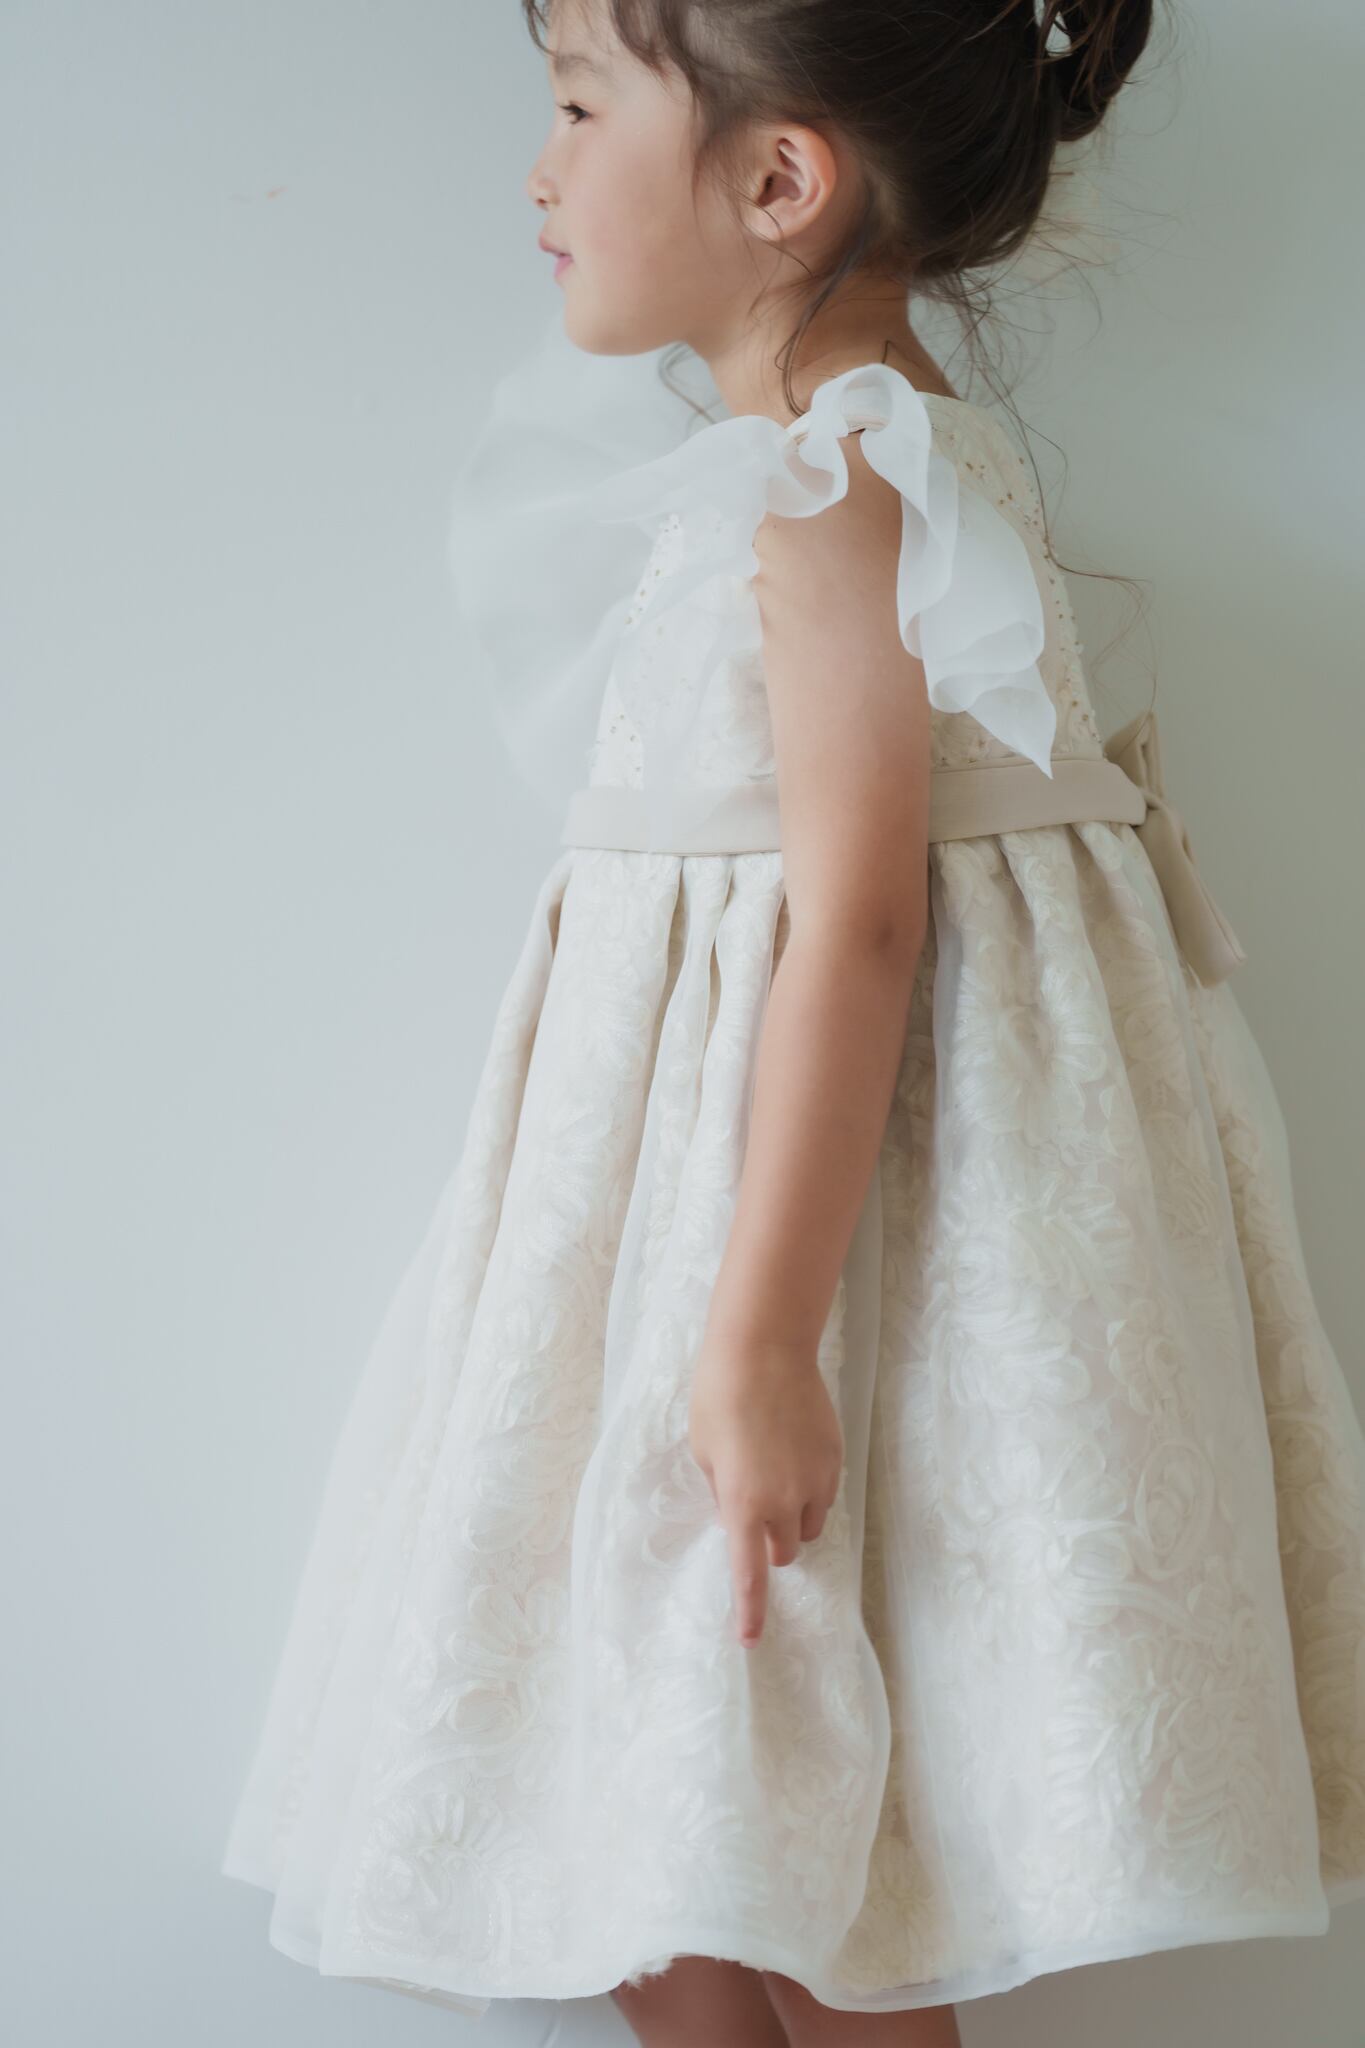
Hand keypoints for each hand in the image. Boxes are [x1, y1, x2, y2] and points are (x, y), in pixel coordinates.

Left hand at [687, 1326, 844, 1647]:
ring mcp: (815, 1480)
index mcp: (743, 1503)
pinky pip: (824, 1494)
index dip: (750, 1612)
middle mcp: (784, 1500)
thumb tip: (739, 1515)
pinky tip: (792, 1456)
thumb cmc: (718, 1397)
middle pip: (785, 1553)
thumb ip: (723, 1492)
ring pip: (809, 1526)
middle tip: (753, 1515)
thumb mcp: (704, 1451)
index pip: (749, 1575)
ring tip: (774, 1479)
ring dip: (792, 1520)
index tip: (750, 1641)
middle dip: (770, 1546)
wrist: (763, 1348)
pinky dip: (809, 1492)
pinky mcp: (834, 1458)